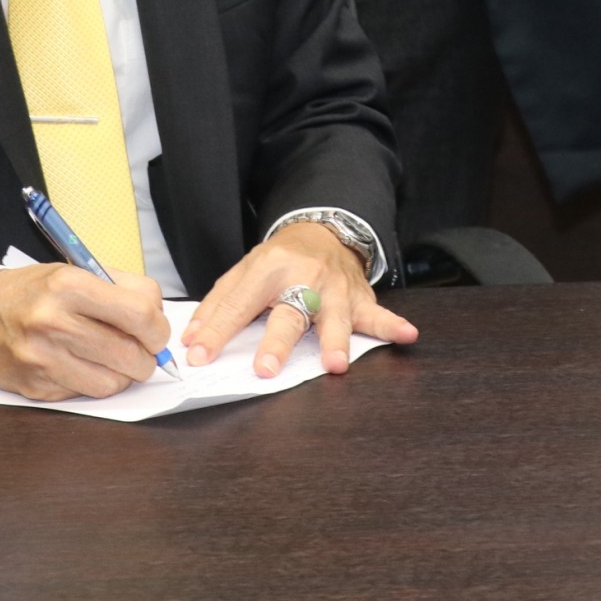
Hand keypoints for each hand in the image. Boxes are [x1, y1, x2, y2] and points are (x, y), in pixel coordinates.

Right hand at [0, 264, 170, 401]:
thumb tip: (159, 317)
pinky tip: (85, 368)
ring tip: (116, 362)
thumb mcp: (74, 273)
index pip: (139, 313)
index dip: (158, 329)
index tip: (157, 333)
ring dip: (124, 376)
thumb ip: (122, 289)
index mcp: (69, 286)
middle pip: (129, 353)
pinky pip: (85, 394)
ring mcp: (42, 358)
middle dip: (147, 359)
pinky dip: (95, 384)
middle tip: (144, 354)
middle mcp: (54, 322)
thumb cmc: (32, 292)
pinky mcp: (34, 386)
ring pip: (111, 382)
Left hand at [182, 221, 418, 377]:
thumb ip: (218, 305)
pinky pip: (377, 313)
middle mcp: (303, 278)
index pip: (238, 304)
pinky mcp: (359, 298)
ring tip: (335, 364)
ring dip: (335, 341)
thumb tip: (192, 341)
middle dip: (277, 342)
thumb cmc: (280, 260)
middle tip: (266, 368)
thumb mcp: (243, 271)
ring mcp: (335, 289)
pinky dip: (393, 325)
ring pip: (335, 317)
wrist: (324, 232)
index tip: (198, 357)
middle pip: (289, 313)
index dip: (217, 332)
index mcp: (268, 269)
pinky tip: (408, 334)